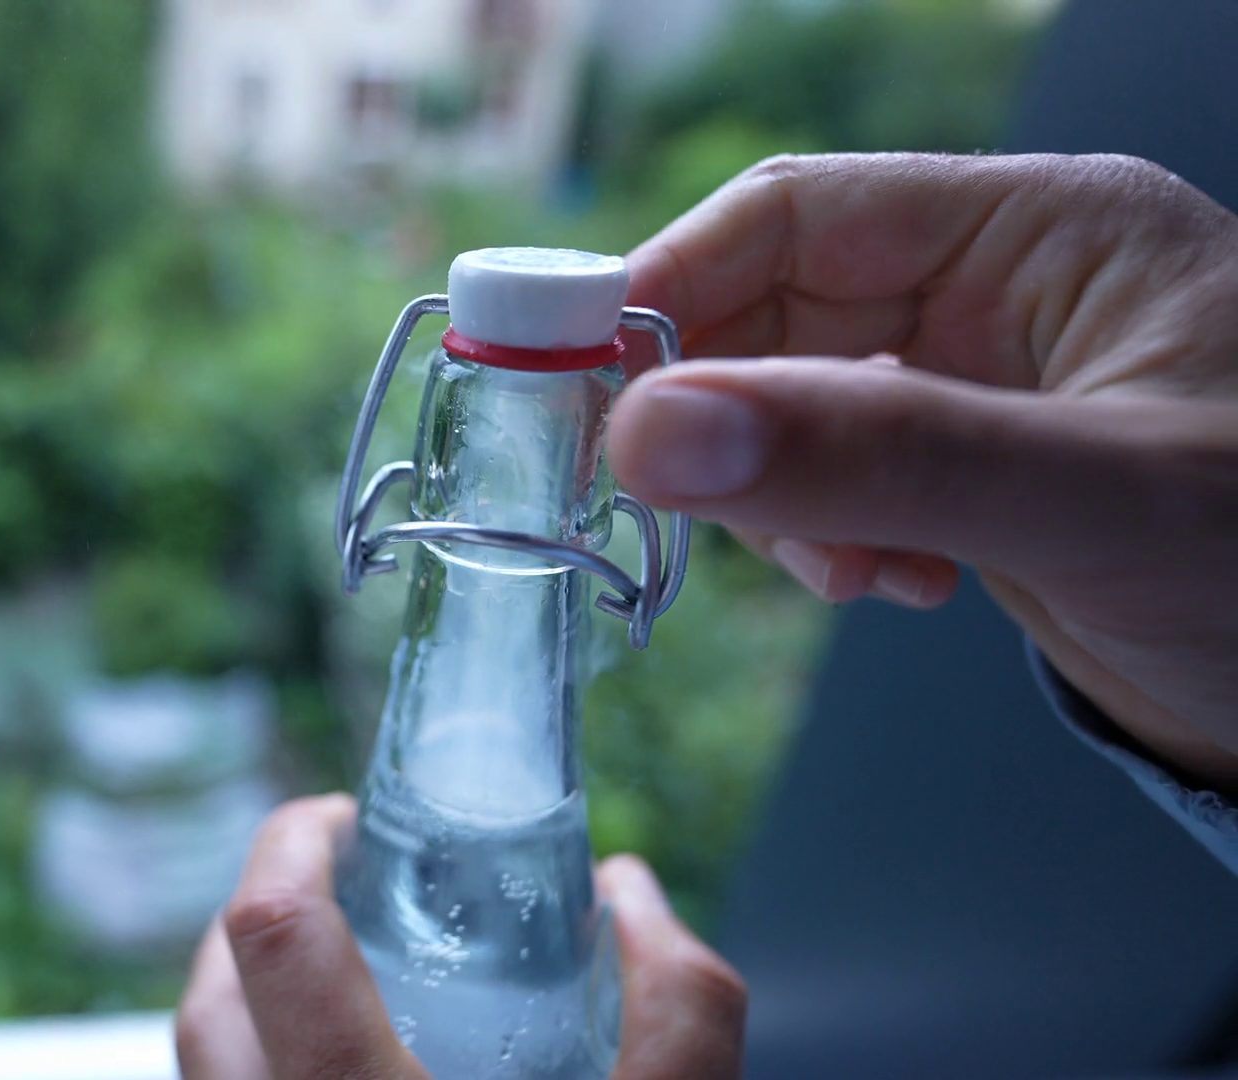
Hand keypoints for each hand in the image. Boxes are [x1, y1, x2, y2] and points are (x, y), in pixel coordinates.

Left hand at [175, 795, 745, 1079]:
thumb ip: (681, 1014)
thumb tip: (633, 893)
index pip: (270, 933)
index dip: (290, 842)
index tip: (340, 817)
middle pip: (206, 999)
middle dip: (257, 915)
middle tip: (340, 890)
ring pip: (205, 1065)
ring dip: (251, 996)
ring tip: (342, 970)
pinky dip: (266, 1063)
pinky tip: (348, 1061)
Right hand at [606, 153, 1237, 788]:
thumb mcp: (1095, 499)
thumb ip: (880, 457)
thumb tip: (653, 431)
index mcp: (1043, 228)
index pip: (792, 216)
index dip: (667, 289)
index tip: (576, 388)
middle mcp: (999, 289)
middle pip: (771, 311)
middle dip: (719, 414)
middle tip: (676, 506)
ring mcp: (979, 382)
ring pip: (787, 405)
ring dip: (774, 495)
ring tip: (854, 572)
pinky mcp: (967, 469)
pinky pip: (831, 478)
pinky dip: (822, 536)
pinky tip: (893, 585)